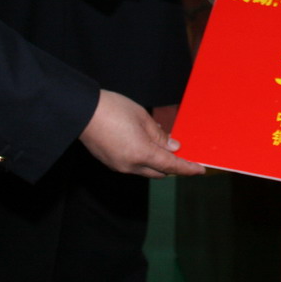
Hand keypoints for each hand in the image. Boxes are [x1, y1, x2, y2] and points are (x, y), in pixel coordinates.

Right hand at [79, 90, 204, 177]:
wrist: (81, 111)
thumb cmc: (113, 109)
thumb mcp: (142, 117)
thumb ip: (159, 135)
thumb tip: (173, 147)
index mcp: (141, 154)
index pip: (171, 165)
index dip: (187, 168)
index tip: (200, 170)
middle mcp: (130, 166)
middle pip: (159, 172)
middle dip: (173, 166)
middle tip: (184, 154)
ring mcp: (119, 166)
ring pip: (146, 170)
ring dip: (157, 163)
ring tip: (164, 146)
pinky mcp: (110, 163)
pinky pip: (133, 166)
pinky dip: (144, 160)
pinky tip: (146, 145)